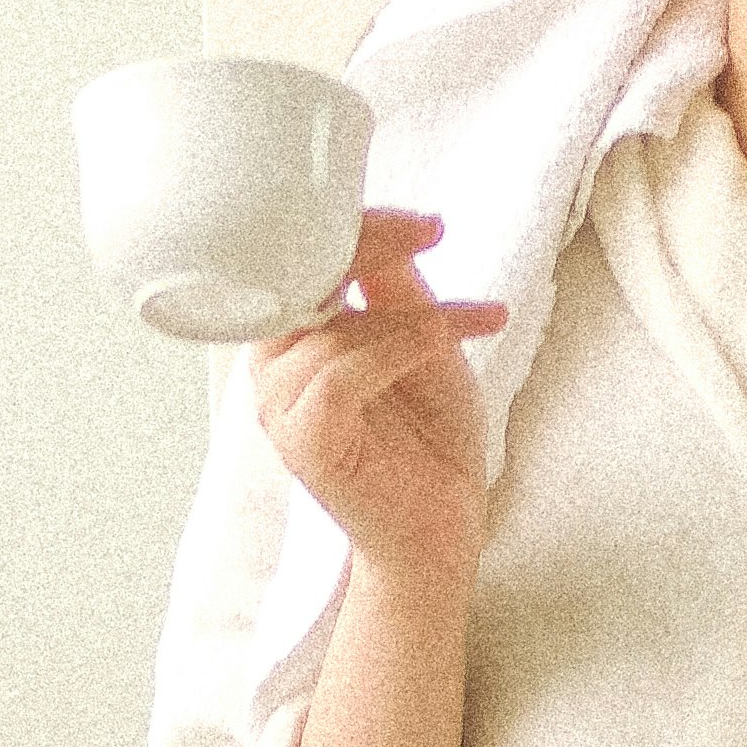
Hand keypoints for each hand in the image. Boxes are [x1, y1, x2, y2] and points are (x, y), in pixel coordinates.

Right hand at [249, 209, 506, 606]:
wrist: (447, 526)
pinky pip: (338, 378)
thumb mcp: (425, 340)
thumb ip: (396, 288)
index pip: (298, 263)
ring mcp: (283, 410)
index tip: (423, 221)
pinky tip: (440, 346)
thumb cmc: (432, 439)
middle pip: (300, 283)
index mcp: (295, 339)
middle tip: (432, 233)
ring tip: (471, 320)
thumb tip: (387, 228)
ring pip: (329, 330)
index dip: (353, 227)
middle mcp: (275, 371)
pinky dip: (396, 350)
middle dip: (369, 246)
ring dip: (409, 313)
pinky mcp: (305, 445)